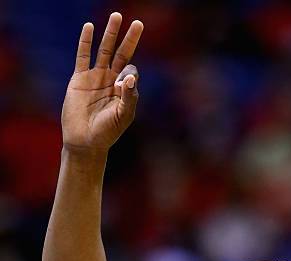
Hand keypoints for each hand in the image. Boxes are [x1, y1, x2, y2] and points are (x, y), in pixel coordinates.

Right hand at [61, 12, 143, 152]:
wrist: (84, 140)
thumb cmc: (107, 131)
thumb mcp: (123, 116)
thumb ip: (129, 97)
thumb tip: (129, 76)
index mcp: (124, 89)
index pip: (131, 71)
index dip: (129, 73)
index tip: (122, 84)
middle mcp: (111, 80)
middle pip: (121, 53)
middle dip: (129, 38)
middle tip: (138, 22)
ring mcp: (95, 78)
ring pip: (104, 50)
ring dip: (110, 34)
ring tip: (116, 16)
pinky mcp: (79, 78)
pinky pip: (83, 56)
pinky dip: (85, 42)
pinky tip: (89, 27)